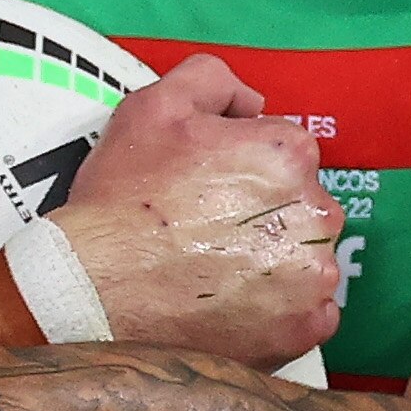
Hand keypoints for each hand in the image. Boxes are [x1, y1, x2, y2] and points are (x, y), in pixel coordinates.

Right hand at [40, 54, 341, 369]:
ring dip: (274, 262)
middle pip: (301, 205)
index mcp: (287, 154)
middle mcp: (315, 213)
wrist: (95, 290)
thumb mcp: (154, 105)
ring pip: (305, 259)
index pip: (284, 151)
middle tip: (207, 230)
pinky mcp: (301, 330)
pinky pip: (308, 314)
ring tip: (215, 269)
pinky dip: (279, 311)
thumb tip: (252, 102)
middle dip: (266, 214)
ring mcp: (312, 277)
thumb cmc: (123, 201)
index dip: (242, 166)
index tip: (209, 188)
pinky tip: (234, 304)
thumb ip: (213, 80)